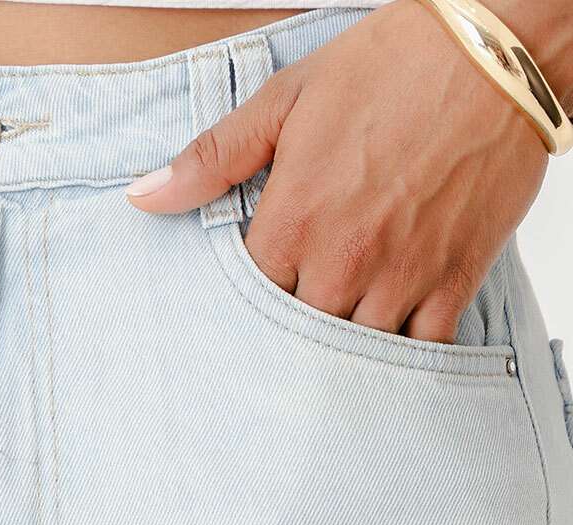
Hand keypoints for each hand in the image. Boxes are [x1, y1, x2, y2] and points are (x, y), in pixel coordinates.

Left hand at [127, 0, 551, 343]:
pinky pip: (422, 350)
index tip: (240, 312)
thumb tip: (144, 197)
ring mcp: (401, 276)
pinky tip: (388, 351)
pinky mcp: (453, 280)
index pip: (244, 304)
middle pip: (295, 339)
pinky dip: (404, 357)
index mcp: (294, 222)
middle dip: (286, 340)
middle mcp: (343, 260)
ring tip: (330, 346)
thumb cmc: (393, 67)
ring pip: (354, 353)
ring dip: (340, 354)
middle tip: (284, 333)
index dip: (239, 313)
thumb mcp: (285, 101)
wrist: (496, 50)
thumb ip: (212, 159)